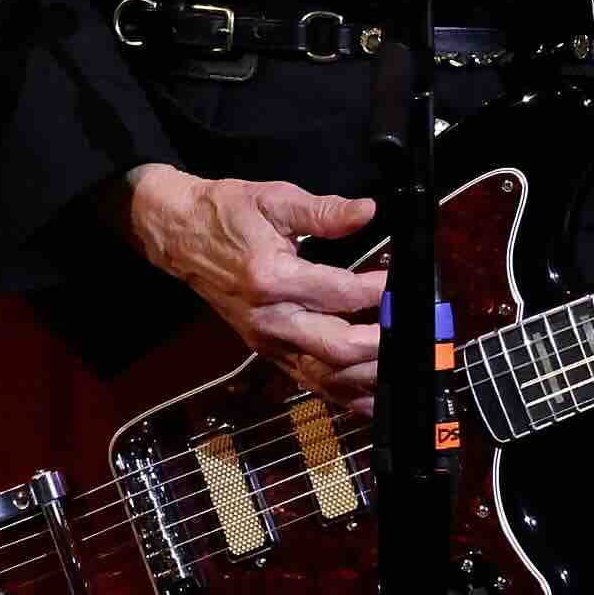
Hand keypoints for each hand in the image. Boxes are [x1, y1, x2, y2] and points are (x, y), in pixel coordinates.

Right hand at [117, 164, 387, 408]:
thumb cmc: (227, 214)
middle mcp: (270, 320)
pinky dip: (345, 396)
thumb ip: (323, 210)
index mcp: (271, 279)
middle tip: (413, 329)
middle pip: (336, 349)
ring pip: (326, 377)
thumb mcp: (273, 199)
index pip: (338, 293)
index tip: (402, 282)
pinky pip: (311, 384)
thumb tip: (368, 211)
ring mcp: (268, 343)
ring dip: (369, 376)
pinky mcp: (268, 353)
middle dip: (381, 344)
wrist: (180, 236)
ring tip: (403, 361)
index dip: (378, 291)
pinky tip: (374, 395)